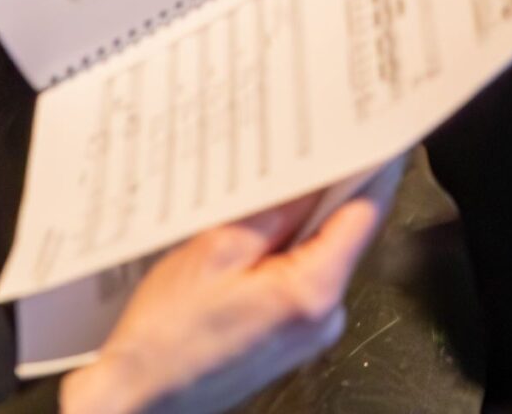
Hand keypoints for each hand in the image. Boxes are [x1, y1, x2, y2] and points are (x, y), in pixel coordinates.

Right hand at [62, 159, 402, 413]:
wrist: (141, 397)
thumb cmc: (167, 337)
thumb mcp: (217, 249)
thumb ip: (275, 208)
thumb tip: (314, 170)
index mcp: (314, 292)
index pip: (366, 210)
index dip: (370, 161)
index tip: (370, 126)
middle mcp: (324, 316)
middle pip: (345, 228)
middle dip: (324, 185)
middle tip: (302, 142)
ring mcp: (310, 329)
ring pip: (321, 249)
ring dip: (299, 217)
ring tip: (261, 193)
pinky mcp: (292, 333)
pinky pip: (303, 273)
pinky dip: (285, 247)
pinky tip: (252, 234)